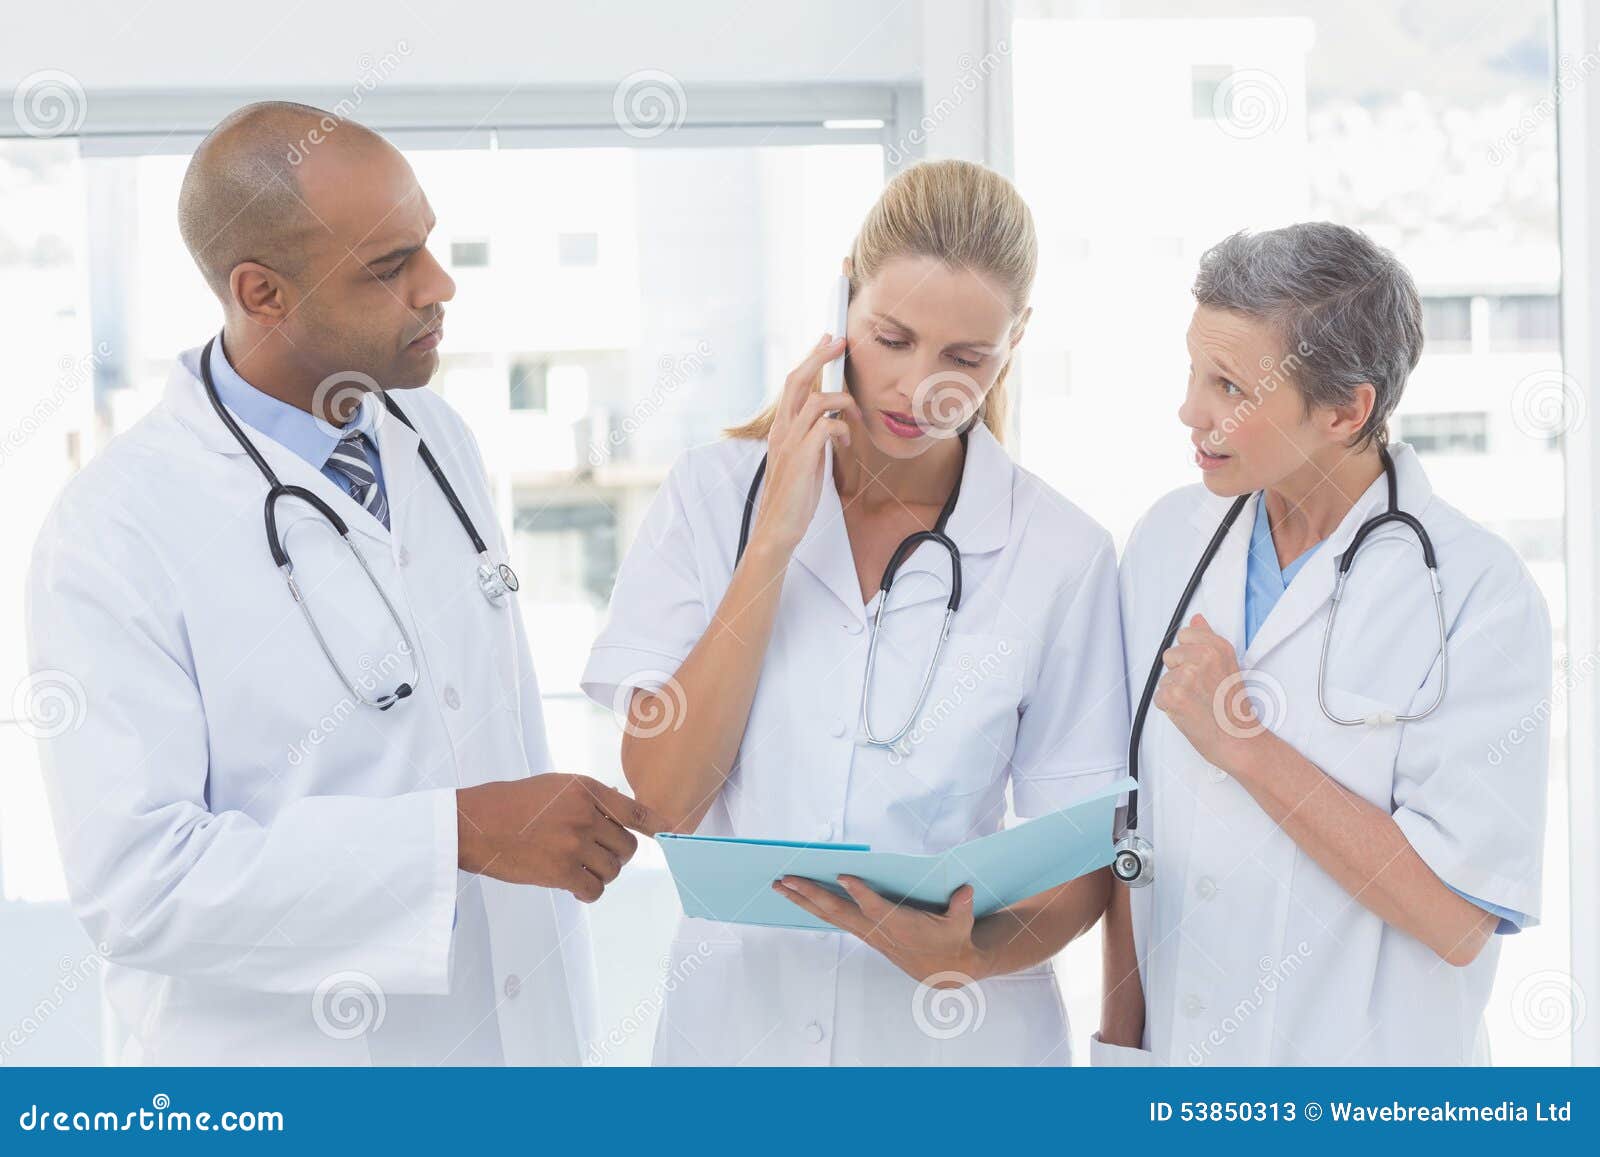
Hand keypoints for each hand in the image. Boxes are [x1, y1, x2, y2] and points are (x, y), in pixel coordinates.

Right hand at [456, 775, 663, 901]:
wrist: (474, 825)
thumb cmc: (510, 804)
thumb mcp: (555, 786)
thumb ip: (589, 798)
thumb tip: (621, 813)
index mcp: (585, 789)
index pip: (634, 810)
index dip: (657, 825)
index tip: (671, 833)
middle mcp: (585, 814)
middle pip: (626, 846)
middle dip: (616, 855)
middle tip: (596, 857)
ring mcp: (574, 843)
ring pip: (612, 870)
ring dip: (601, 874)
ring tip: (580, 870)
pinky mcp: (560, 871)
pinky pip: (594, 889)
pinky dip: (589, 892)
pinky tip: (576, 887)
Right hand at [745, 334, 860, 555]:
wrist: (778, 526)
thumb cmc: (793, 496)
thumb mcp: (803, 460)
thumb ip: (812, 438)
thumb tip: (831, 423)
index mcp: (781, 428)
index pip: (793, 383)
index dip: (810, 359)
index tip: (826, 342)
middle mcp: (783, 429)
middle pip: (798, 379)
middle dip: (820, 356)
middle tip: (839, 341)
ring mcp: (791, 441)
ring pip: (818, 399)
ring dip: (843, 401)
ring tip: (854, 413)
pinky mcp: (804, 456)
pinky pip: (828, 426)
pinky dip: (843, 429)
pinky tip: (847, 443)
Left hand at [773, 874, 988, 983]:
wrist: (944, 969)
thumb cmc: (953, 939)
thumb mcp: (962, 922)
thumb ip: (961, 906)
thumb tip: (964, 891)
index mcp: (900, 925)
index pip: (876, 908)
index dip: (861, 894)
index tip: (844, 876)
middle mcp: (877, 929)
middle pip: (838, 911)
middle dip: (811, 894)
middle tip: (787, 879)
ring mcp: (866, 932)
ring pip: (829, 914)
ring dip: (803, 900)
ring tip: (779, 886)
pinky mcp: (863, 932)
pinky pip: (833, 918)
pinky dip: (813, 907)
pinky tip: (797, 897)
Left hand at [1152, 613, 1261, 769]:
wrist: (1238, 739)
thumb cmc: (1234, 709)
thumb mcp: (1228, 665)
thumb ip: (1208, 639)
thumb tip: (1197, 619)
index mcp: (1217, 647)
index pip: (1184, 635)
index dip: (1188, 656)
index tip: (1202, 671)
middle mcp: (1203, 658)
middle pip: (1170, 656)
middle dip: (1179, 674)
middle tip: (1201, 691)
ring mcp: (1187, 676)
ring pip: (1164, 678)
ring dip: (1176, 693)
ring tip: (1198, 703)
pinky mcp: (1173, 696)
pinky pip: (1159, 696)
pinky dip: (1170, 708)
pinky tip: (1189, 712)